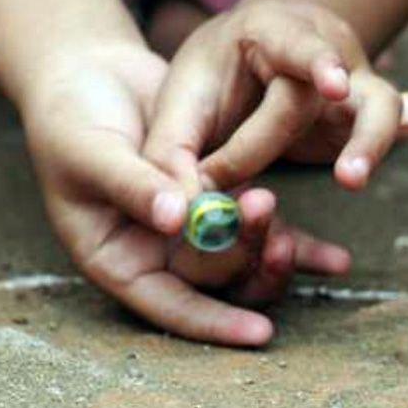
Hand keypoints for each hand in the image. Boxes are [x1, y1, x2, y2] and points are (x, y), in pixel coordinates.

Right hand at [22, 43, 348, 345]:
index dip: (214, 321)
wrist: (90, 76)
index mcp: (118, 260)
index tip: (259, 331)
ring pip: (246, 260)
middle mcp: (160, 256)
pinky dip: (298, 243)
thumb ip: (134, 187)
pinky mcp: (224, 202)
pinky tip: (335, 260)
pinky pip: (265, 231)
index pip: (169, 307)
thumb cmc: (72, 120)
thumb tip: (177, 219)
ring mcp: (195, 233)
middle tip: (264, 210)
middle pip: (215, 280)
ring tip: (294, 235)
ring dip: (274, 250)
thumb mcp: (92, 154)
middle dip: (245, 255)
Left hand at [143, 0, 407, 194]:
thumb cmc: (205, 86)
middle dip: (338, 136)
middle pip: (345, 88)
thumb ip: (172, 157)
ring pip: (386, 106)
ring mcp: (354, 82)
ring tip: (360, 184)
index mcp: (267, 32)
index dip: (314, 63)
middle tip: (346, 178)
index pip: (294, 46)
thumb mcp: (176, 111)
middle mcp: (321, 51)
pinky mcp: (371, 111)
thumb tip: (179, 217)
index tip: (332, 83)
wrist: (239, 67)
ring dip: (377, 147)